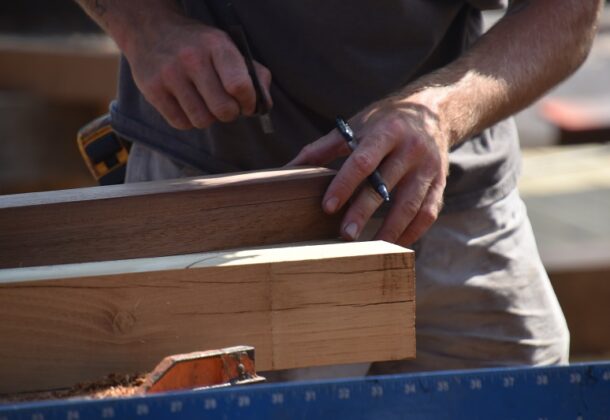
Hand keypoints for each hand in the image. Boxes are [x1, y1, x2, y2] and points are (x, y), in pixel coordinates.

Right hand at [122, 14, 271, 129]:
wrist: (151, 29)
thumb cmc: (199, 45)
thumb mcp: (227, 47)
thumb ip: (252, 74)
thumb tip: (264, 105)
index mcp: (216, 45)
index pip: (240, 86)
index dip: (248, 102)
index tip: (246, 103)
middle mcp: (191, 59)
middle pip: (223, 110)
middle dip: (230, 113)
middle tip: (226, 106)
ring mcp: (169, 75)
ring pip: (202, 121)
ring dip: (208, 117)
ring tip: (204, 103)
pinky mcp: (152, 90)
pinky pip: (181, 123)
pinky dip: (188, 120)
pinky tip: (187, 103)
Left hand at [289, 93, 449, 245]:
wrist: (434, 112)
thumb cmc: (384, 121)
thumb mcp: (356, 125)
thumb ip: (322, 148)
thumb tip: (288, 169)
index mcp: (387, 131)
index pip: (364, 161)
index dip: (345, 184)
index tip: (328, 207)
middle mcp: (411, 149)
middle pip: (386, 187)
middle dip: (364, 213)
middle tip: (345, 236)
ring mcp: (428, 168)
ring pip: (410, 205)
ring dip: (390, 230)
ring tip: (370, 250)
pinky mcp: (440, 183)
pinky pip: (428, 213)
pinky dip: (412, 232)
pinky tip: (393, 245)